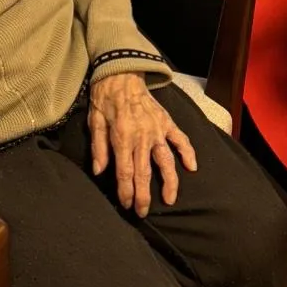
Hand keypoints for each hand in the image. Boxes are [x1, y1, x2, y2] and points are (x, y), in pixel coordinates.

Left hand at [89, 74, 196, 216]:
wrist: (122, 74)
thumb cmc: (105, 99)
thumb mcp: (95, 122)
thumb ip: (98, 148)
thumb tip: (100, 172)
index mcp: (122, 137)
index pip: (125, 172)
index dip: (126, 192)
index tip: (126, 205)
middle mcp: (142, 136)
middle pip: (144, 172)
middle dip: (144, 196)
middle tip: (143, 212)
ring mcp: (157, 129)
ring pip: (166, 160)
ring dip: (169, 181)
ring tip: (170, 199)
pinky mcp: (167, 122)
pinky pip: (181, 139)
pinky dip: (188, 152)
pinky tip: (192, 167)